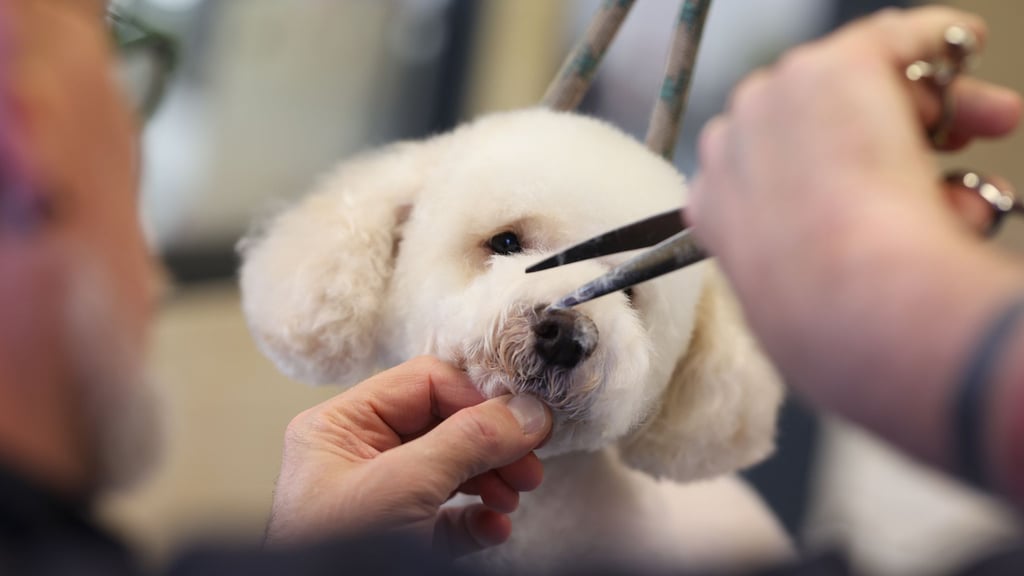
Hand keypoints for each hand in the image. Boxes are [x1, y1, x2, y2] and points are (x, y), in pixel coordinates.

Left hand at [266, 357, 551, 556]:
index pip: (424, 383)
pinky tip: (495, 527)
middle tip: (529, 462)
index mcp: (341, 427)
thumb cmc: (333, 556)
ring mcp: (381, 501)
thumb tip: (527, 411)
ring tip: (516, 495)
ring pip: (452, 471)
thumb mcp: (402, 486)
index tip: (524, 419)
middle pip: (445, 425)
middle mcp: (360, 456)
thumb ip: (467, 441)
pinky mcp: (400, 542)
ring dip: (493, 480)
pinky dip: (478, 520)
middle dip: (492, 444)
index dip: (478, 397)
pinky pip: (449, 519)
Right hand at [688, 6, 1023, 464]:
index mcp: (712, 205)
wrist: (846, 300)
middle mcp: (732, 142)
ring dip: (916, 105)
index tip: (875, 186)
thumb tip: (838, 270)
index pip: (763, 163)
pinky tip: (965, 45)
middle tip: (950, 148)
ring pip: (849, 79)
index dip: (826, 169)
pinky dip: (937, 40)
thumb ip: (798, 271)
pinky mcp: (834, 67)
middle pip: (807, 113)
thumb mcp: (789, 305)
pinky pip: (894, 38)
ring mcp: (777, 98)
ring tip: (980, 134)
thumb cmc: (826, 323)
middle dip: (880, 128)